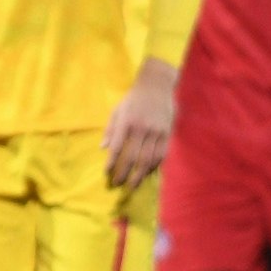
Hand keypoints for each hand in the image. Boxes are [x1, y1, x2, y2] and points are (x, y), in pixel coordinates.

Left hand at [102, 59, 176, 190]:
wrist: (157, 85)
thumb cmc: (134, 98)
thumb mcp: (118, 109)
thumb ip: (111, 128)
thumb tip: (103, 147)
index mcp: (127, 121)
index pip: (117, 146)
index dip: (111, 162)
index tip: (106, 174)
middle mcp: (141, 128)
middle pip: (133, 157)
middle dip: (125, 174)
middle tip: (118, 185)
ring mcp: (156, 131)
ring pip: (148, 159)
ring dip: (140, 175)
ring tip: (133, 185)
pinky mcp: (167, 132)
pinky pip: (161, 154)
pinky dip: (154, 166)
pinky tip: (148, 174)